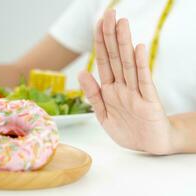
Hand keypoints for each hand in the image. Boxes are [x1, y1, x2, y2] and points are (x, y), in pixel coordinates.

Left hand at [78, 10, 177, 154]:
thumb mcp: (103, 115)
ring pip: (128, 65)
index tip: (97, 24)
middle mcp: (123, 87)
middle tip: (109, 14)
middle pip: (115, 58)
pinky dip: (141, 66)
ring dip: (124, 44)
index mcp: (110, 90)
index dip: (100, 43)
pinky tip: (138, 49)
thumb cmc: (128, 130)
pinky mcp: (149, 102)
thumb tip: (82, 72)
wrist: (150, 146)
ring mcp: (136, 92)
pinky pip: (144, 81)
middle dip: (111, 36)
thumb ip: (93, 95)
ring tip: (122, 24)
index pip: (104, 61)